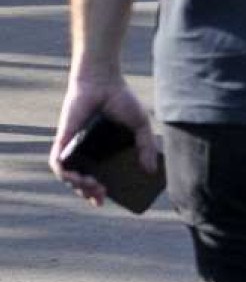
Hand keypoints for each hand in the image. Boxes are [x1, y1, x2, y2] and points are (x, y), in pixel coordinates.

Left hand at [49, 76, 156, 206]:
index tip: (104, 200)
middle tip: (101, 197)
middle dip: (89, 193)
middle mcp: (86, 151)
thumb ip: (147, 147)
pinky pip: (57, 163)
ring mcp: (73, 146)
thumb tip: (151, 171)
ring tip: (93, 187)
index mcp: (104, 149)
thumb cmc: (122, 100)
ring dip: (77, 186)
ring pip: (68, 175)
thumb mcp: (141, 126)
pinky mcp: (63, 140)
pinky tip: (76, 177)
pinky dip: (64, 173)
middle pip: (82, 180)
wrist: (104, 81)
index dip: (98, 191)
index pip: (98, 176)